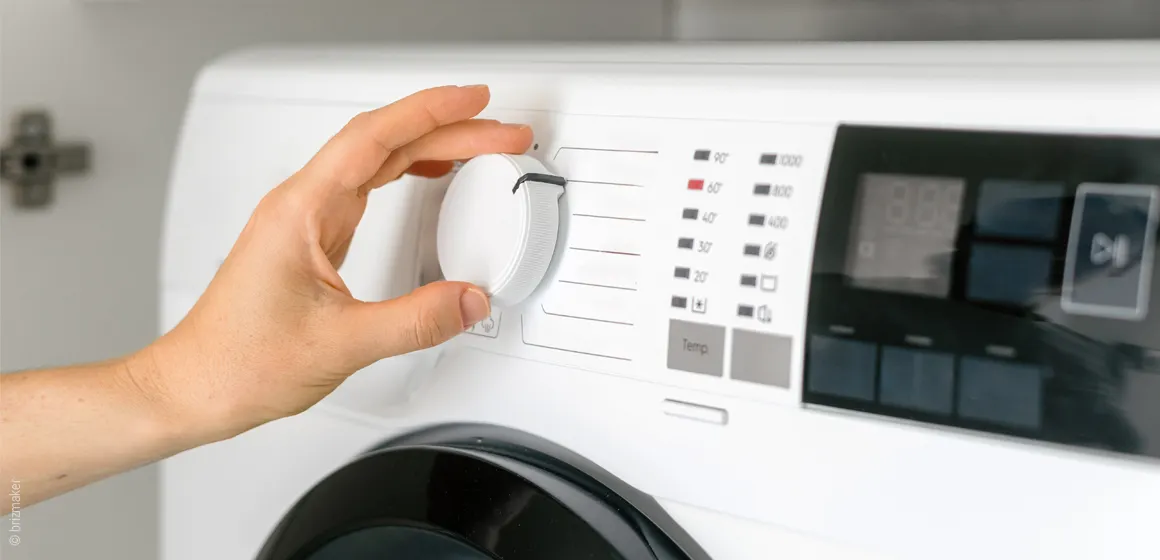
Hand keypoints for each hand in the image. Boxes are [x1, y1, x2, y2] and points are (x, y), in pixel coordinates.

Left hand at [135, 85, 532, 440]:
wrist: (195, 386)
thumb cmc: (238, 361)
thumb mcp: (342, 343)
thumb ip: (416, 321)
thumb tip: (469, 300)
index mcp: (301, 211)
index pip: (374, 138)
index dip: (430, 113)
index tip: (474, 102)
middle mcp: (301, 206)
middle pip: (383, 143)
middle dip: (447, 129)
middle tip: (499, 132)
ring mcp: (304, 221)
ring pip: (375, 161)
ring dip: (429, 147)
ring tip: (476, 144)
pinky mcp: (311, 240)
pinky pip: (366, 187)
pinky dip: (405, 173)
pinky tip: (427, 176)